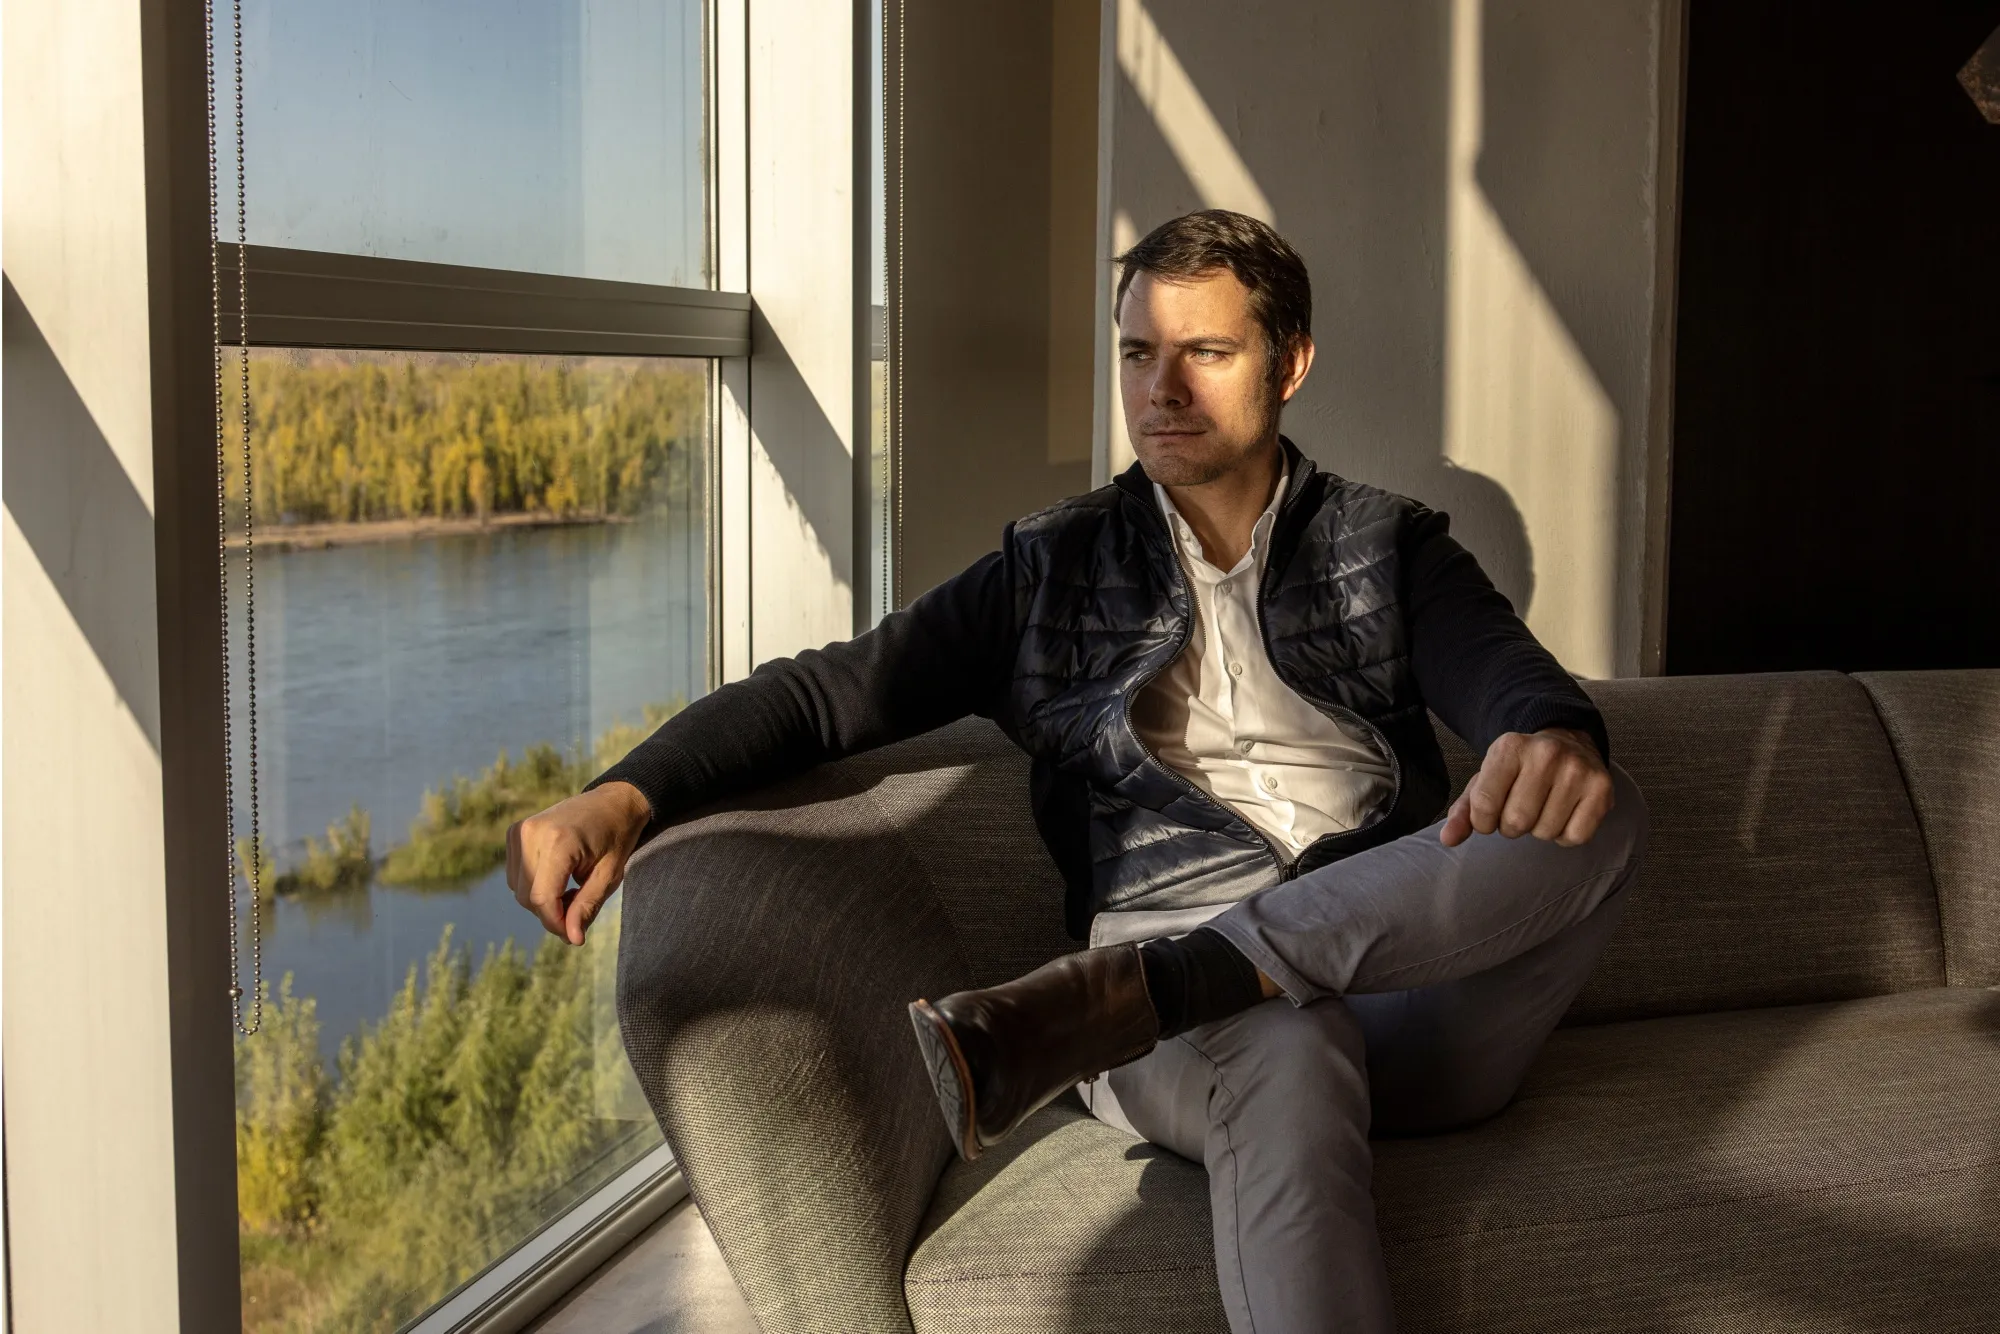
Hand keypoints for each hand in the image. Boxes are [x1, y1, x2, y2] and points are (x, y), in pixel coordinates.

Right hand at [506, 781, 651, 944]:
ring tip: (572, 889)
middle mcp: (533, 833)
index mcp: (560, 841)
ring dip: (542, 899)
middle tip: (579, 907)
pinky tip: (558, 877)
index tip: (574, 935)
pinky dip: (533, 884)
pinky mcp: (515, 832)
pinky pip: (515, 875)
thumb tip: (571, 940)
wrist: (612, 801)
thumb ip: (586, 907)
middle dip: (551, 912)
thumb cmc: (616, 838)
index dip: (555, 923)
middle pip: (527, 897)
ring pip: (517, 889)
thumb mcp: (609, 876)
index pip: (542, 898)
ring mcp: (520, 830)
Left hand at [1440, 728, 1613, 848]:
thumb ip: (1465, 811)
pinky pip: (1575, 837)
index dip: (1484, 822)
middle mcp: (1545, 753)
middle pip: (1516, 822)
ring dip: (1539, 830)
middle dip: (1512, 826)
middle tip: (1520, 809)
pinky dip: (1565, 835)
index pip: (1484, 805)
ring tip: (1543, 806)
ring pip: (1546, 832)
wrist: (1568, 743)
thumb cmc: (1519, 770)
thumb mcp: (1487, 781)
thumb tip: (1448, 839)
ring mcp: (1577, 769)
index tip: (1490, 815)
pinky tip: (1564, 813)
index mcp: (1509, 746)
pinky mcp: (1601, 787)